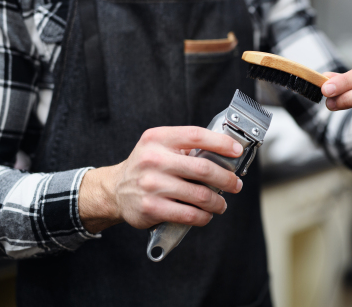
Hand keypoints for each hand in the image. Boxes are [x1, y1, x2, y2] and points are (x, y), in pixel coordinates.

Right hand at [79, 127, 243, 232]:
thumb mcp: (160, 146)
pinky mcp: (151, 207)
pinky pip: (188, 214)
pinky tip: (206, 215)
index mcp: (158, 138)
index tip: (237, 151)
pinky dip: (203, 217)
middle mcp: (154, 159)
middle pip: (203, 168)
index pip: (196, 135)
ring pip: (200, 195)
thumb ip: (186, 147)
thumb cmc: (147, 166)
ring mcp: (152, 184)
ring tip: (221, 203)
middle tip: (235, 185)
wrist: (115, 190)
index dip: (221, 143)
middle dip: (227, 179)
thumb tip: (225, 156)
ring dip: (218, 202)